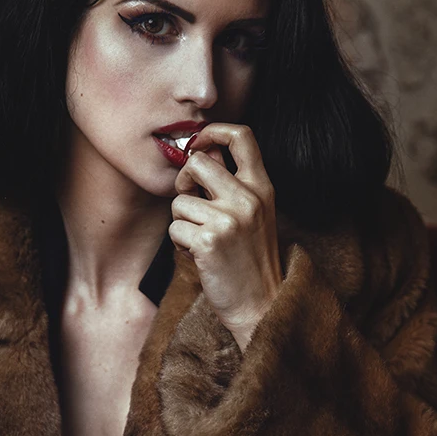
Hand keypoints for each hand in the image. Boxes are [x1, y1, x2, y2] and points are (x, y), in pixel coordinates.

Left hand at [169, 123, 283, 349]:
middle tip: (191, 203)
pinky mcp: (209, 241)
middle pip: (197, 162)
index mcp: (262, 187)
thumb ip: (233, 183)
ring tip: (202, 240)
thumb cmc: (250, 259)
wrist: (260, 304)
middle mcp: (248, 198)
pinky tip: (198, 255)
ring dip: (182, 222)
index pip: (241, 135)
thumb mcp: (255, 213)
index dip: (212, 131)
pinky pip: (174, 228)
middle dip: (184, 181)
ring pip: (179, 201)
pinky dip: (179, 244)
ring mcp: (229, 219)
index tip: (198, 143)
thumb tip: (200, 153)